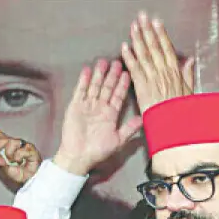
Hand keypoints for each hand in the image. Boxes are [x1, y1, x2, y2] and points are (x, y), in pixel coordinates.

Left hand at [0, 122, 41, 183]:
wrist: (29, 179)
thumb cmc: (20, 172)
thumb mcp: (4, 168)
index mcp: (8, 147)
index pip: (1, 137)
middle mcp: (16, 144)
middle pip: (4, 139)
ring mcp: (23, 145)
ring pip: (12, 143)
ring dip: (10, 154)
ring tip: (14, 161)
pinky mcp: (31, 148)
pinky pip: (21, 150)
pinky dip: (19, 158)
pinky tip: (22, 161)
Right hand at [53, 58, 142, 175]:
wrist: (79, 157)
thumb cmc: (98, 151)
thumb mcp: (118, 140)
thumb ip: (130, 129)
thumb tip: (143, 119)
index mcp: (111, 114)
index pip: (118, 96)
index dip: (123, 85)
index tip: (128, 73)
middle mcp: (100, 107)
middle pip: (107, 88)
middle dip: (112, 76)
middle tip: (117, 62)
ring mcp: (87, 106)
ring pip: (95, 86)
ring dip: (99, 74)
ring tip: (103, 62)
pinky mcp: (75, 106)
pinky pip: (80, 91)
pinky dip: (83, 81)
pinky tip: (87, 70)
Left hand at [121, 11, 194, 112]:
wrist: (175, 126)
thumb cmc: (182, 111)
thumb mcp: (189, 91)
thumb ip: (188, 74)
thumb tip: (190, 60)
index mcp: (175, 72)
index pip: (167, 49)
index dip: (161, 34)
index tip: (156, 22)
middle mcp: (164, 72)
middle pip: (154, 48)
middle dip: (148, 31)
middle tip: (142, 17)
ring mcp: (153, 79)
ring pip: (144, 55)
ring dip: (138, 39)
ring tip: (133, 27)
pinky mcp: (142, 88)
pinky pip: (135, 70)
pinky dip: (129, 58)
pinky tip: (124, 47)